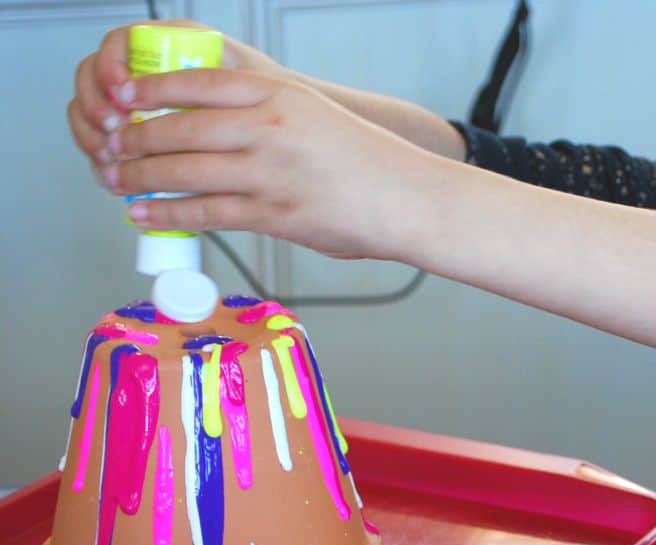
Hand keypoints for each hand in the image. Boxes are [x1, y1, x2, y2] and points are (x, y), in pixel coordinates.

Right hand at [67, 20, 286, 171]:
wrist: (288, 131)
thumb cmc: (274, 106)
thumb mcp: (257, 88)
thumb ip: (226, 84)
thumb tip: (197, 96)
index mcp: (174, 46)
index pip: (121, 42)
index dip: (113, 65)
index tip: (121, 90)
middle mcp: (150, 70)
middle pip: (94, 75)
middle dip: (95, 104)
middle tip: (113, 130)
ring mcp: (138, 102)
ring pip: (91, 108)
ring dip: (92, 133)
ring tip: (110, 157)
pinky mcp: (134, 133)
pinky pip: (99, 138)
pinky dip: (99, 154)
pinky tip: (110, 170)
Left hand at [99, 68, 432, 260]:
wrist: (407, 199)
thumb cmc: (366, 161)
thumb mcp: (313, 116)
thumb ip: (264, 116)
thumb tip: (206, 132)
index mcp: (280, 94)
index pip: (197, 83)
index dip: (151, 90)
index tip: (125, 98)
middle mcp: (270, 127)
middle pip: (180, 128)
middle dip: (136, 139)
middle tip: (113, 146)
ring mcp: (270, 172)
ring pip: (184, 171)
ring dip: (142, 177)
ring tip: (118, 181)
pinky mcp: (274, 214)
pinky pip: (206, 212)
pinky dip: (169, 213)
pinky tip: (146, 213)